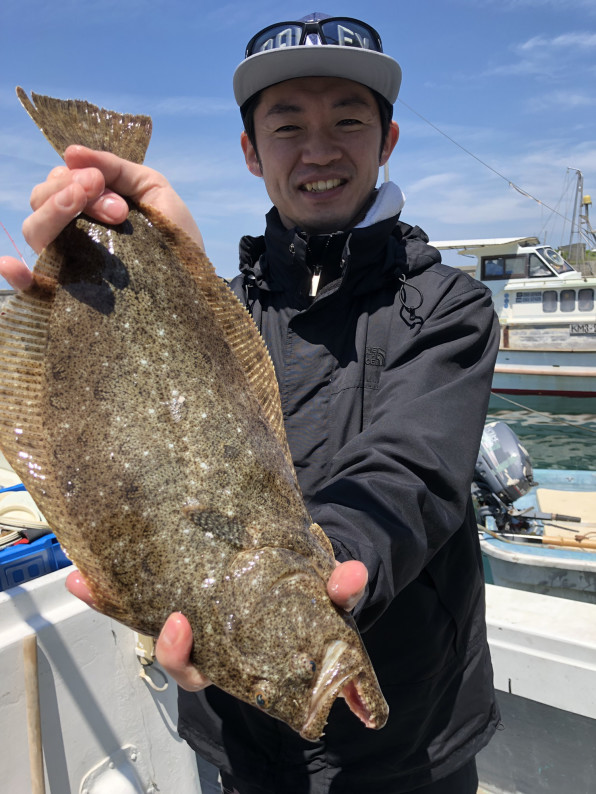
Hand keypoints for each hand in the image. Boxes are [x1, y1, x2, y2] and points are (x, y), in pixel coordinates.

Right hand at [0, 144, 203, 290]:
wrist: (198, 281)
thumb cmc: (176, 235)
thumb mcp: (153, 190)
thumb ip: (117, 167)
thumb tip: (70, 151)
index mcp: (88, 204)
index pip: (61, 181)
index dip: (82, 181)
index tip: (119, 199)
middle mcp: (72, 229)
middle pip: (41, 199)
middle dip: (73, 194)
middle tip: (117, 210)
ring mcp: (70, 260)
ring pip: (35, 231)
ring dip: (54, 216)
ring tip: (94, 219)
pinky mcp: (72, 293)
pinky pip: (31, 285)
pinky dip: (16, 275)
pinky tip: (12, 266)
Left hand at [65, 558, 367, 692]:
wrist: (302, 575)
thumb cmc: (309, 594)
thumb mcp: (327, 591)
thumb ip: (340, 588)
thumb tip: (353, 575)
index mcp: (239, 653)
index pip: (203, 668)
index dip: (184, 655)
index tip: (178, 626)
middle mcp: (210, 639)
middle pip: (175, 655)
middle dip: (162, 643)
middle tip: (165, 616)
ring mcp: (193, 612)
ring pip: (147, 620)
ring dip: (114, 603)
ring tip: (88, 579)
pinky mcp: (179, 585)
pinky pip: (138, 590)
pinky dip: (109, 583)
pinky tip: (85, 568)